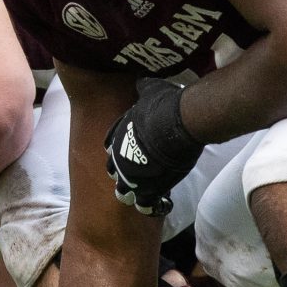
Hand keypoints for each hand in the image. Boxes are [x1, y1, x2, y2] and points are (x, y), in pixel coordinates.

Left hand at [103, 79, 202, 216]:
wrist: (176, 124)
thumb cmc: (163, 105)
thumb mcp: (149, 92)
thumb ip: (144, 89)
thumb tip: (143, 80)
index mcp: (117, 137)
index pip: (111, 149)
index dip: (118, 153)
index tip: (126, 155)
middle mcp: (120, 159)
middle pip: (115, 172)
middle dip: (124, 175)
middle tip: (136, 178)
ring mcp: (132, 176)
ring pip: (126, 192)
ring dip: (136, 194)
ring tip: (146, 198)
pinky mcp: (149, 189)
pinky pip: (147, 204)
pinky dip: (154, 205)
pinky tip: (162, 205)